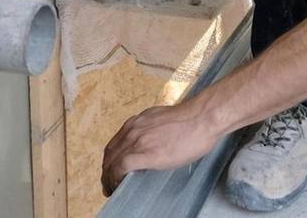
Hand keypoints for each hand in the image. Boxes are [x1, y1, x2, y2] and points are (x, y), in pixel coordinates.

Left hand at [101, 100, 224, 196]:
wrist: (201, 118)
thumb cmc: (190, 120)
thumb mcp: (162, 120)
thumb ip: (151, 129)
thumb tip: (150, 142)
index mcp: (137, 122)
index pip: (114, 143)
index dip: (110, 159)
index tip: (110, 170)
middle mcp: (133, 130)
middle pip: (110, 154)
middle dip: (106, 171)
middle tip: (108, 184)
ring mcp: (138, 141)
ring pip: (113, 162)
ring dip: (109, 177)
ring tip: (111, 189)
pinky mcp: (146, 153)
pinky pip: (122, 167)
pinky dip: (116, 178)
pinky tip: (118, 185)